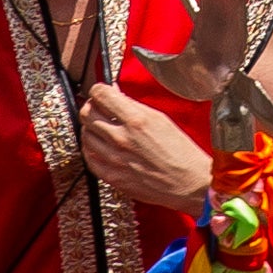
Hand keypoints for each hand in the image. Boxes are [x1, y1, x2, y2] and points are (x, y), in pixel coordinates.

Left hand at [77, 83, 219, 207]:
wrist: (187, 182)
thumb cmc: (179, 151)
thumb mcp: (159, 119)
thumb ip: (133, 106)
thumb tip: (115, 95)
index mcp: (136, 120)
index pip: (100, 95)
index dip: (98, 90)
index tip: (100, 92)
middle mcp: (122, 139)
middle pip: (86, 114)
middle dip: (91, 107)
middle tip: (99, 108)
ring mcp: (114, 159)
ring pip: (85, 135)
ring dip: (91, 128)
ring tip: (102, 128)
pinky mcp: (112, 177)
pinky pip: (88, 159)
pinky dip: (91, 149)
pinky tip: (100, 146)